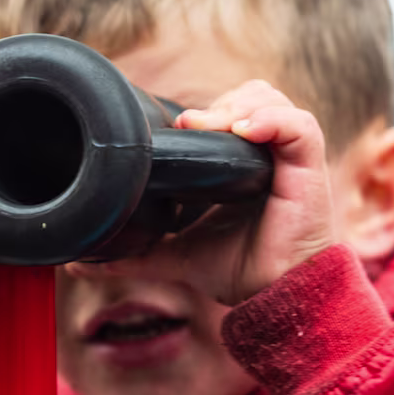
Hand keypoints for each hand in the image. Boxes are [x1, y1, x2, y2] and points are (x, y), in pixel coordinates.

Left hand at [145, 81, 335, 306]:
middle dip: (221, 103)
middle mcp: (273, 157)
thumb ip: (138, 254)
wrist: (276, 300)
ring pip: (274, 100)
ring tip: (216, 127)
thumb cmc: (244, 274)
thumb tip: (83, 263)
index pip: (234, 110)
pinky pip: (300, 127)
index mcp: (249, 167)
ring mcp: (293, 161)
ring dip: (240, 105)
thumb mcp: (181, 256)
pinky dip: (272, 120)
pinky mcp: (311, 169)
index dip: (208, 111)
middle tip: (191, 127)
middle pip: (253, 95)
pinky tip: (244, 132)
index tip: (178, 128)